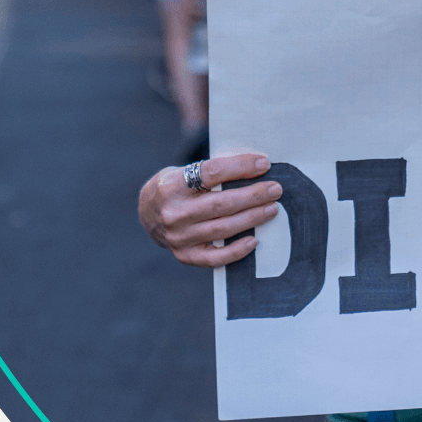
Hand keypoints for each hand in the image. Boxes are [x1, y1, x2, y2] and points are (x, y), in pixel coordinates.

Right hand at [138, 153, 283, 267]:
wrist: (146, 212)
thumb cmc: (174, 187)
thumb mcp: (184, 171)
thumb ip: (211, 171)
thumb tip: (254, 166)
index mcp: (172, 185)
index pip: (212, 172)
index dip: (240, 167)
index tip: (263, 163)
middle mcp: (173, 213)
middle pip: (222, 203)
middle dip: (254, 195)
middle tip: (275, 189)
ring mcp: (178, 237)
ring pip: (223, 228)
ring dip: (252, 218)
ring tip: (272, 208)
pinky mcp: (185, 255)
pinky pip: (215, 257)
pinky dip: (237, 250)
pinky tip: (254, 240)